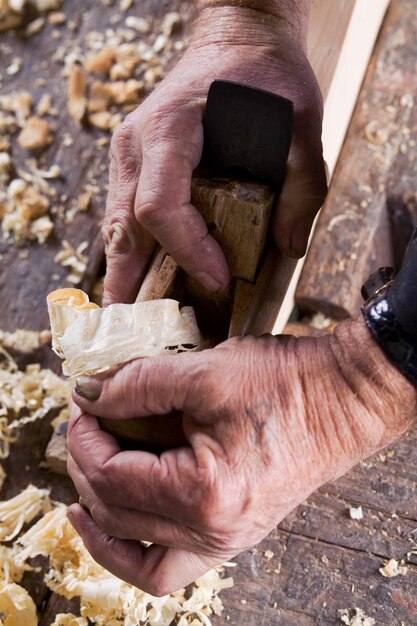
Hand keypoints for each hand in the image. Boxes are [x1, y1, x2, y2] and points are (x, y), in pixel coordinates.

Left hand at [67, 319, 415, 594]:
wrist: (343, 399)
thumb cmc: (286, 384)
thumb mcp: (204, 372)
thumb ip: (136, 383)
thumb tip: (87, 393)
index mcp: (205, 494)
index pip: (112, 477)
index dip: (83, 438)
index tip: (82, 404)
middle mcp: (215, 532)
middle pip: (118, 513)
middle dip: (85, 466)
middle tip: (84, 427)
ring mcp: (227, 540)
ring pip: (138, 556)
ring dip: (102, 521)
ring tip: (82, 491)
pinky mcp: (234, 532)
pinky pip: (170, 566)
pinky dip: (134, 549)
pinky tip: (120, 521)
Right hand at [102, 4, 326, 304]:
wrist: (237, 39)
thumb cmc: (266, 75)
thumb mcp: (303, 125)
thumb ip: (304, 188)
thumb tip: (289, 250)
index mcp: (171, 129)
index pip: (160, 206)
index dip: (186, 250)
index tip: (219, 280)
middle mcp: (137, 144)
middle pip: (123, 226)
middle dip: (130, 281)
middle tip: (137, 331)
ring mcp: (129, 154)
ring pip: (117, 226)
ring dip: (124, 272)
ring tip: (130, 318)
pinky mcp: (135, 163)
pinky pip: (125, 216)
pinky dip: (132, 252)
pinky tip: (140, 281)